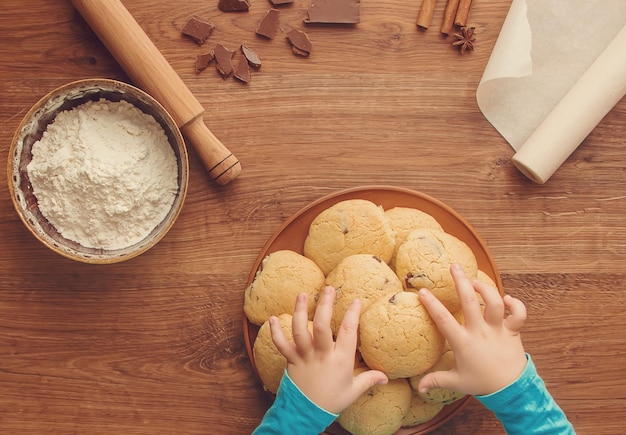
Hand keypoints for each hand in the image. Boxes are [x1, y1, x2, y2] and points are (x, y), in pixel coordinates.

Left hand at [269, 285, 387, 413]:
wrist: (307, 414)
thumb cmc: (332, 401)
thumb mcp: (353, 391)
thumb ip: (369, 379)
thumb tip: (386, 377)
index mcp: (341, 360)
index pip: (349, 332)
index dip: (352, 314)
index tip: (356, 300)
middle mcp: (322, 355)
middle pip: (323, 326)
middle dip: (325, 305)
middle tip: (328, 289)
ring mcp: (305, 357)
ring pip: (300, 331)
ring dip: (300, 311)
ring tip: (303, 295)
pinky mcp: (291, 361)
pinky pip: (281, 345)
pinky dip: (274, 332)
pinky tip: (272, 318)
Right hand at [417, 263, 527, 395]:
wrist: (511, 390)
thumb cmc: (482, 383)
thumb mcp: (456, 382)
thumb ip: (436, 380)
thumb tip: (419, 387)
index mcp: (463, 342)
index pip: (443, 320)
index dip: (432, 304)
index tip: (422, 291)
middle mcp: (480, 332)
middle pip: (469, 301)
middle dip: (460, 281)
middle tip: (454, 266)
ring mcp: (497, 330)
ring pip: (494, 302)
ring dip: (485, 288)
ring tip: (475, 281)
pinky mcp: (513, 331)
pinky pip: (518, 314)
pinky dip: (515, 304)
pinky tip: (507, 299)